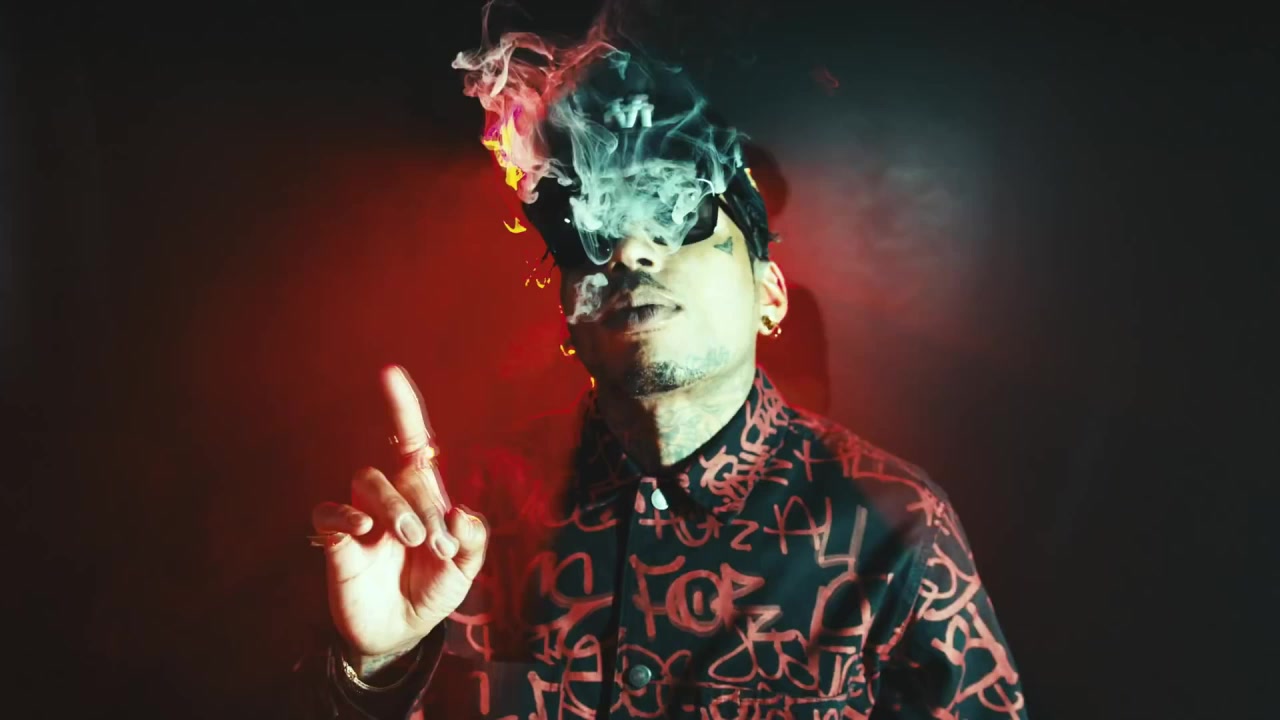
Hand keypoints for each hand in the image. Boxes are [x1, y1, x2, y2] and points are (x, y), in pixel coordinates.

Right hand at [311, 365, 488, 662]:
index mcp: (424, 495)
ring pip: (367, 480)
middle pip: (401, 470)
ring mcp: (361, 516)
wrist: (400, 633)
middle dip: (424, 502)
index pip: (411, 442)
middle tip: (437, 544)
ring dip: (394, 504)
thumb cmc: (431, 591)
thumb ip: (473, 541)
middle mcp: (391, 497)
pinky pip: (329, 511)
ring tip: (412, 538)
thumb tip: (462, 512)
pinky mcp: (337, 541)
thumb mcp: (464, 570)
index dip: (402, 407)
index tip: (390, 373)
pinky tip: (365, 529)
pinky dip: (345, 514)